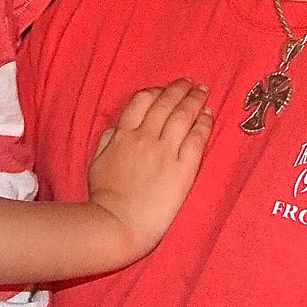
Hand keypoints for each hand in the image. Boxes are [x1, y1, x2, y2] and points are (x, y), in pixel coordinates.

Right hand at [87, 79, 211, 260]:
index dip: (156, 92)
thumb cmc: (104, 198)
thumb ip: (107, 141)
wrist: (117, 224)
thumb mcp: (96, 163)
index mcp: (123, 136)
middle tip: (190, 82)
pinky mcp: (183, 168)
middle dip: (179, 89)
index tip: (164, 90)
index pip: (142, 101)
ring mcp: (165, 152)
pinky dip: (204, 123)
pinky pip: (196, 139)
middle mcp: (145, 137)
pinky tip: (210, 115)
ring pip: (183, 115)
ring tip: (203, 91)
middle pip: (166, 104)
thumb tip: (117, 128)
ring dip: (195, 100)